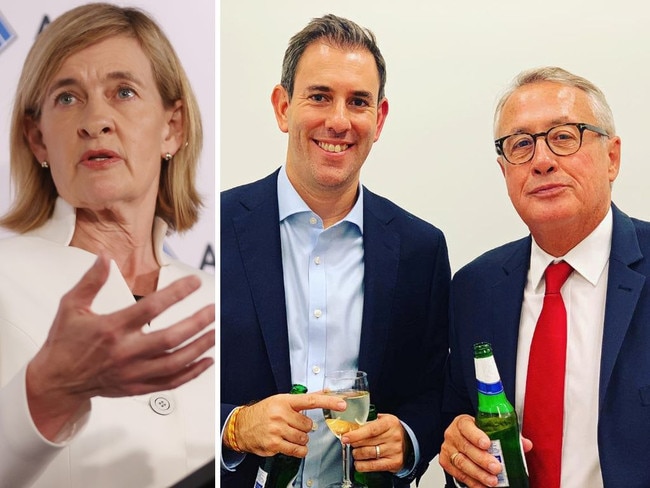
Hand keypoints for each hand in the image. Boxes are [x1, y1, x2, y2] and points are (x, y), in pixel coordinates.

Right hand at [26, 254, 214, 440]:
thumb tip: (105, 257)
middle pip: (170, 339)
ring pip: (175, 363)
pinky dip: (192, 373)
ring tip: (216, 332)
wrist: (55, 383)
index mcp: (112, 329)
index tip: (194, 283)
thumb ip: (91, 281)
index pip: (150, 308)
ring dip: (200, 347)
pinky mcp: (137, 388)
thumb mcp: (71, 307)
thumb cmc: (64, 344)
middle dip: (197, 323)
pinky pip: (171, 383)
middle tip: (214, 310)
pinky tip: (207, 361)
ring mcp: (133, 373)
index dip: (176, 294)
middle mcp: (125, 352)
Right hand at [231, 393, 346, 456]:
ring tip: (289, 434)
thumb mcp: (282, 400)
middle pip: (308, 425)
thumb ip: (305, 399)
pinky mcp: (274, 444)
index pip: (311, 400)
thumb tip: (326, 391)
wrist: (242, 426)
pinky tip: (292, 445)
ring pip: (303, 438)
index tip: (342, 404)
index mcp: (284, 401)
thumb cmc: (264, 412)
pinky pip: (296, 450)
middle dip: (304, 428)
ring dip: (300, 439)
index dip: (328, 402)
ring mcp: (276, 429)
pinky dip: (299, 450)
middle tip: (292, 425)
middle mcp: (280, 414)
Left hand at [342, 413, 405, 473]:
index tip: (345, 437)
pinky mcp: (393, 463)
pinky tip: (358, 463)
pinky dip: (362, 465)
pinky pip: (373, 466)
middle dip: (354, 444)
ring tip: (355, 452)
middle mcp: (393, 437)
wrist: (408, 442)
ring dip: (357, 454)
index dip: (356, 434)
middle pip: (367, 442)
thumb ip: (369, 423)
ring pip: (369, 454)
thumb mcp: (383, 421)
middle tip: (349, 443)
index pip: (371, 430)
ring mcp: (394, 451)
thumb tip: (350, 429)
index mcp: (389, 423)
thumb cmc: (391, 431)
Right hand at [439, 414, 531, 487]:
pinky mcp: (446, 463)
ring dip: (479, 474)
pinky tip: (484, 486)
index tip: (487, 444)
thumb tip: (525, 444)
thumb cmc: (475, 432)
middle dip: (482, 460)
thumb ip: (507, 435)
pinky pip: (460, 475)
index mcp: (462, 423)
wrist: (461, 438)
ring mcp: (448, 450)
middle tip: (496, 468)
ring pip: (462, 463)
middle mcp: (453, 435)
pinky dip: (473, 483)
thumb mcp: (488, 428)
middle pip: (466, 447)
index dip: (476, 435)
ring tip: (492, 481)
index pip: (466, 426)